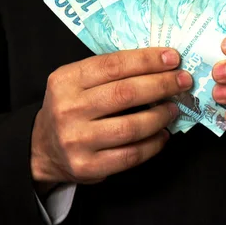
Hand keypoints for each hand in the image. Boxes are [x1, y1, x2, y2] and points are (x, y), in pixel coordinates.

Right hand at [31, 48, 191, 190]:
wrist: (43, 148)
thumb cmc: (70, 108)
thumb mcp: (77, 82)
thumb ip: (110, 72)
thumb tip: (159, 64)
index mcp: (66, 80)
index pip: (113, 65)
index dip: (147, 60)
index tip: (173, 58)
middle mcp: (68, 109)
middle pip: (125, 93)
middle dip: (161, 85)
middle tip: (183, 81)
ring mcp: (77, 140)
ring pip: (131, 126)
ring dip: (160, 116)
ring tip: (173, 108)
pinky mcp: (88, 166)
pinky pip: (131, 154)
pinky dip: (153, 144)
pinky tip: (163, 134)